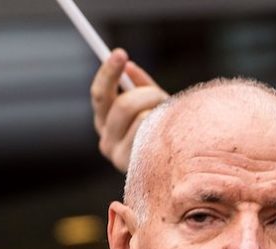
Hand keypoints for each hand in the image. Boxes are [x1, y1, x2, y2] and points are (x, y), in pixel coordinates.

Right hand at [90, 48, 168, 171]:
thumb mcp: (152, 104)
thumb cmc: (162, 130)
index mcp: (105, 122)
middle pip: (122, 106)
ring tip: (167, 122)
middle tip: (159, 94)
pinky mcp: (136, 167)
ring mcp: (119, 157)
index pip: (100, 94)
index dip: (108, 72)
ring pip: (142, 119)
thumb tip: (130, 67)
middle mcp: (106, 141)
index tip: (120, 53)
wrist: (175, 168)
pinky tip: (167, 138)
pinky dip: (162, 130)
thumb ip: (141, 86)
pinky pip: (153, 137)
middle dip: (146, 94)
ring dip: (159, 115)